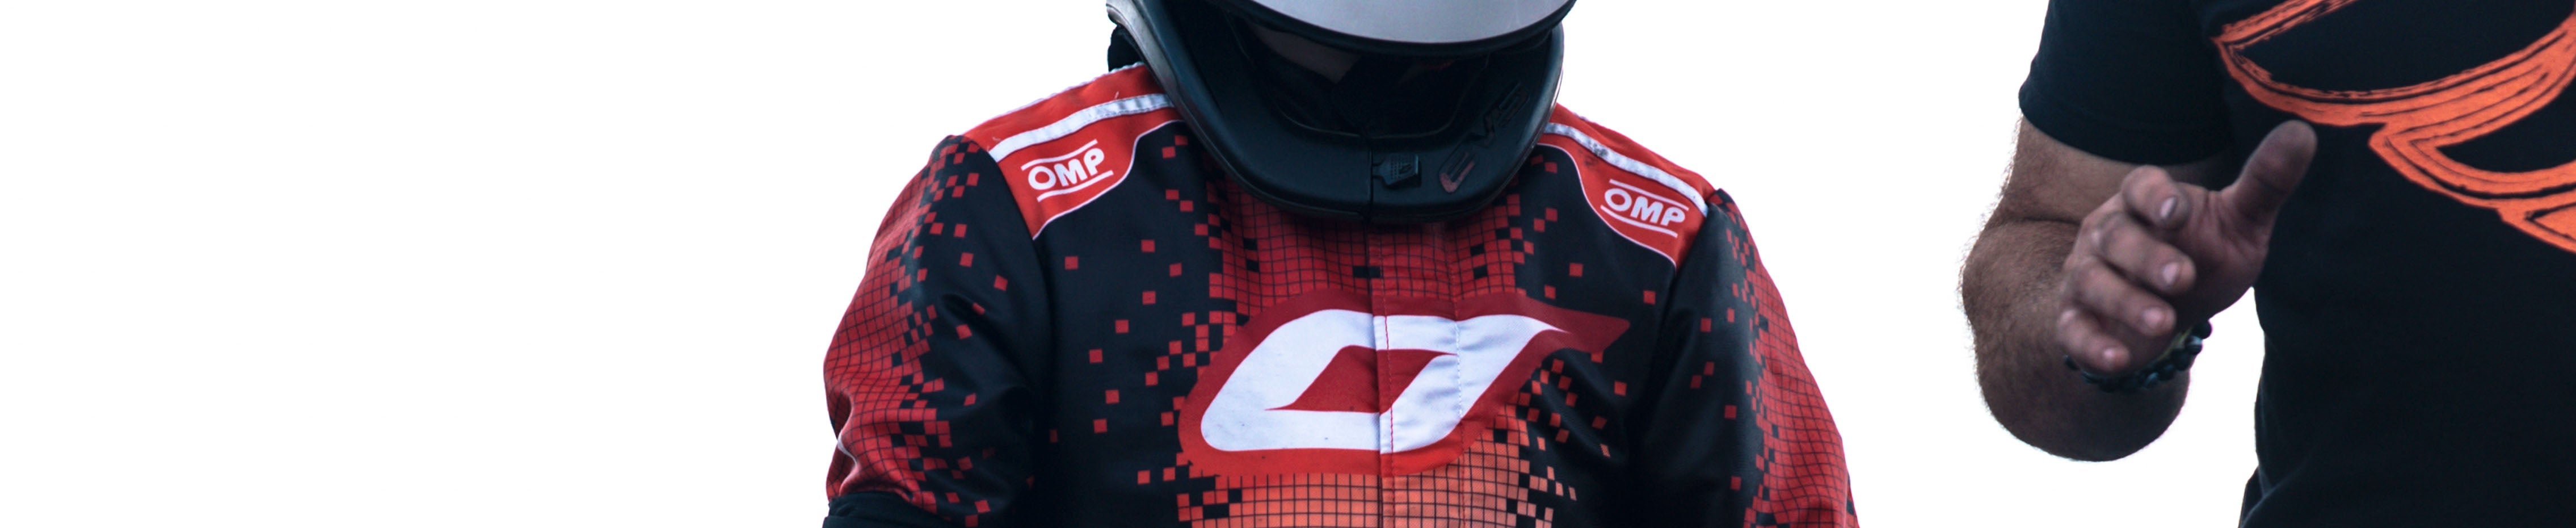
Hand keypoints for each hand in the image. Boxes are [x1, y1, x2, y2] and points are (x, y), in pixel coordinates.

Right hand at [2057, 121, 2315, 374]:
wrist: (2164, 314)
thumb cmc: (2202, 256)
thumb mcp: (2239, 222)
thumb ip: (2265, 182)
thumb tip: (2303, 132)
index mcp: (2143, 202)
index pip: (2140, 186)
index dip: (2156, 197)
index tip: (2178, 212)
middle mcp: (2106, 232)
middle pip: (2115, 236)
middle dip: (2146, 257)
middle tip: (2183, 277)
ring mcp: (2086, 276)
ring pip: (2092, 281)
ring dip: (2124, 302)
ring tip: (2163, 322)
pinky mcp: (2076, 319)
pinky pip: (2072, 330)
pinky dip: (2092, 345)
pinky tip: (2118, 359)